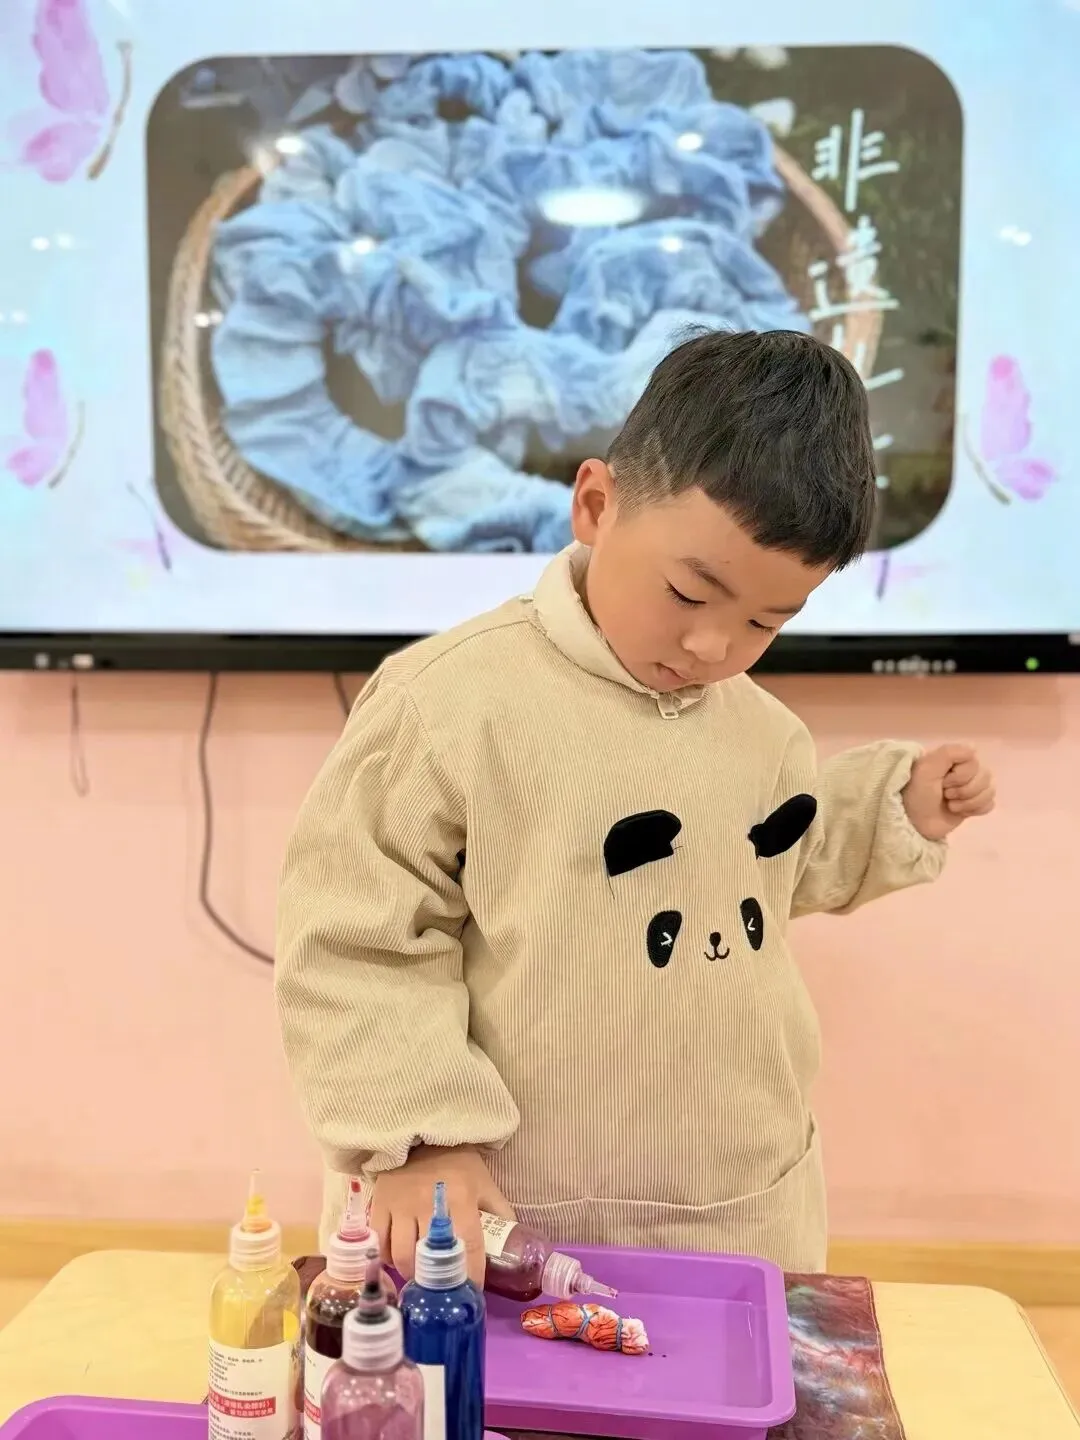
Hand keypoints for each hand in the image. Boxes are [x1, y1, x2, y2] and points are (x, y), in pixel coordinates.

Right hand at [370, 1145, 513, 1287]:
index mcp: (461, 1198)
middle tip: (440, 1288)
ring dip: (411, 1273)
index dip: (471, 1275)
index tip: (471, 1291)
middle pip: (429, 1259)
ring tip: (419, 1277)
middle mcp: (429, 1203)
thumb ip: (499, 1212)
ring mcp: (401, 1204)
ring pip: (401, 1255)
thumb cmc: (457, 1162)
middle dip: (436, 1281)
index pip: (468, 1247)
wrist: (421, 1132)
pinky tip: (397, 1259)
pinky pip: (379, 1242)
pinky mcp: (380, 1202)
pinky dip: (387, 1257)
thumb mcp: (485, 1182)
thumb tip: (511, 1245)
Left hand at [902, 743, 995, 840]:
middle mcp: (965, 770)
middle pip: (985, 776)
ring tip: (951, 805)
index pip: (975, 761)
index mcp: (954, 758)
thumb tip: (974, 749)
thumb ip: (949, 753)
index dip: (961, 775)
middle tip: (945, 795)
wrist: (915, 824)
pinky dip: (976, 809)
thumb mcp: (926, 768)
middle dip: (964, 790)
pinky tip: (961, 812)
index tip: (943, 781)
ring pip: (990, 790)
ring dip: (969, 801)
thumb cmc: (917, 793)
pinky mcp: (975, 804)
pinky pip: (990, 803)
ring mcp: (971, 787)